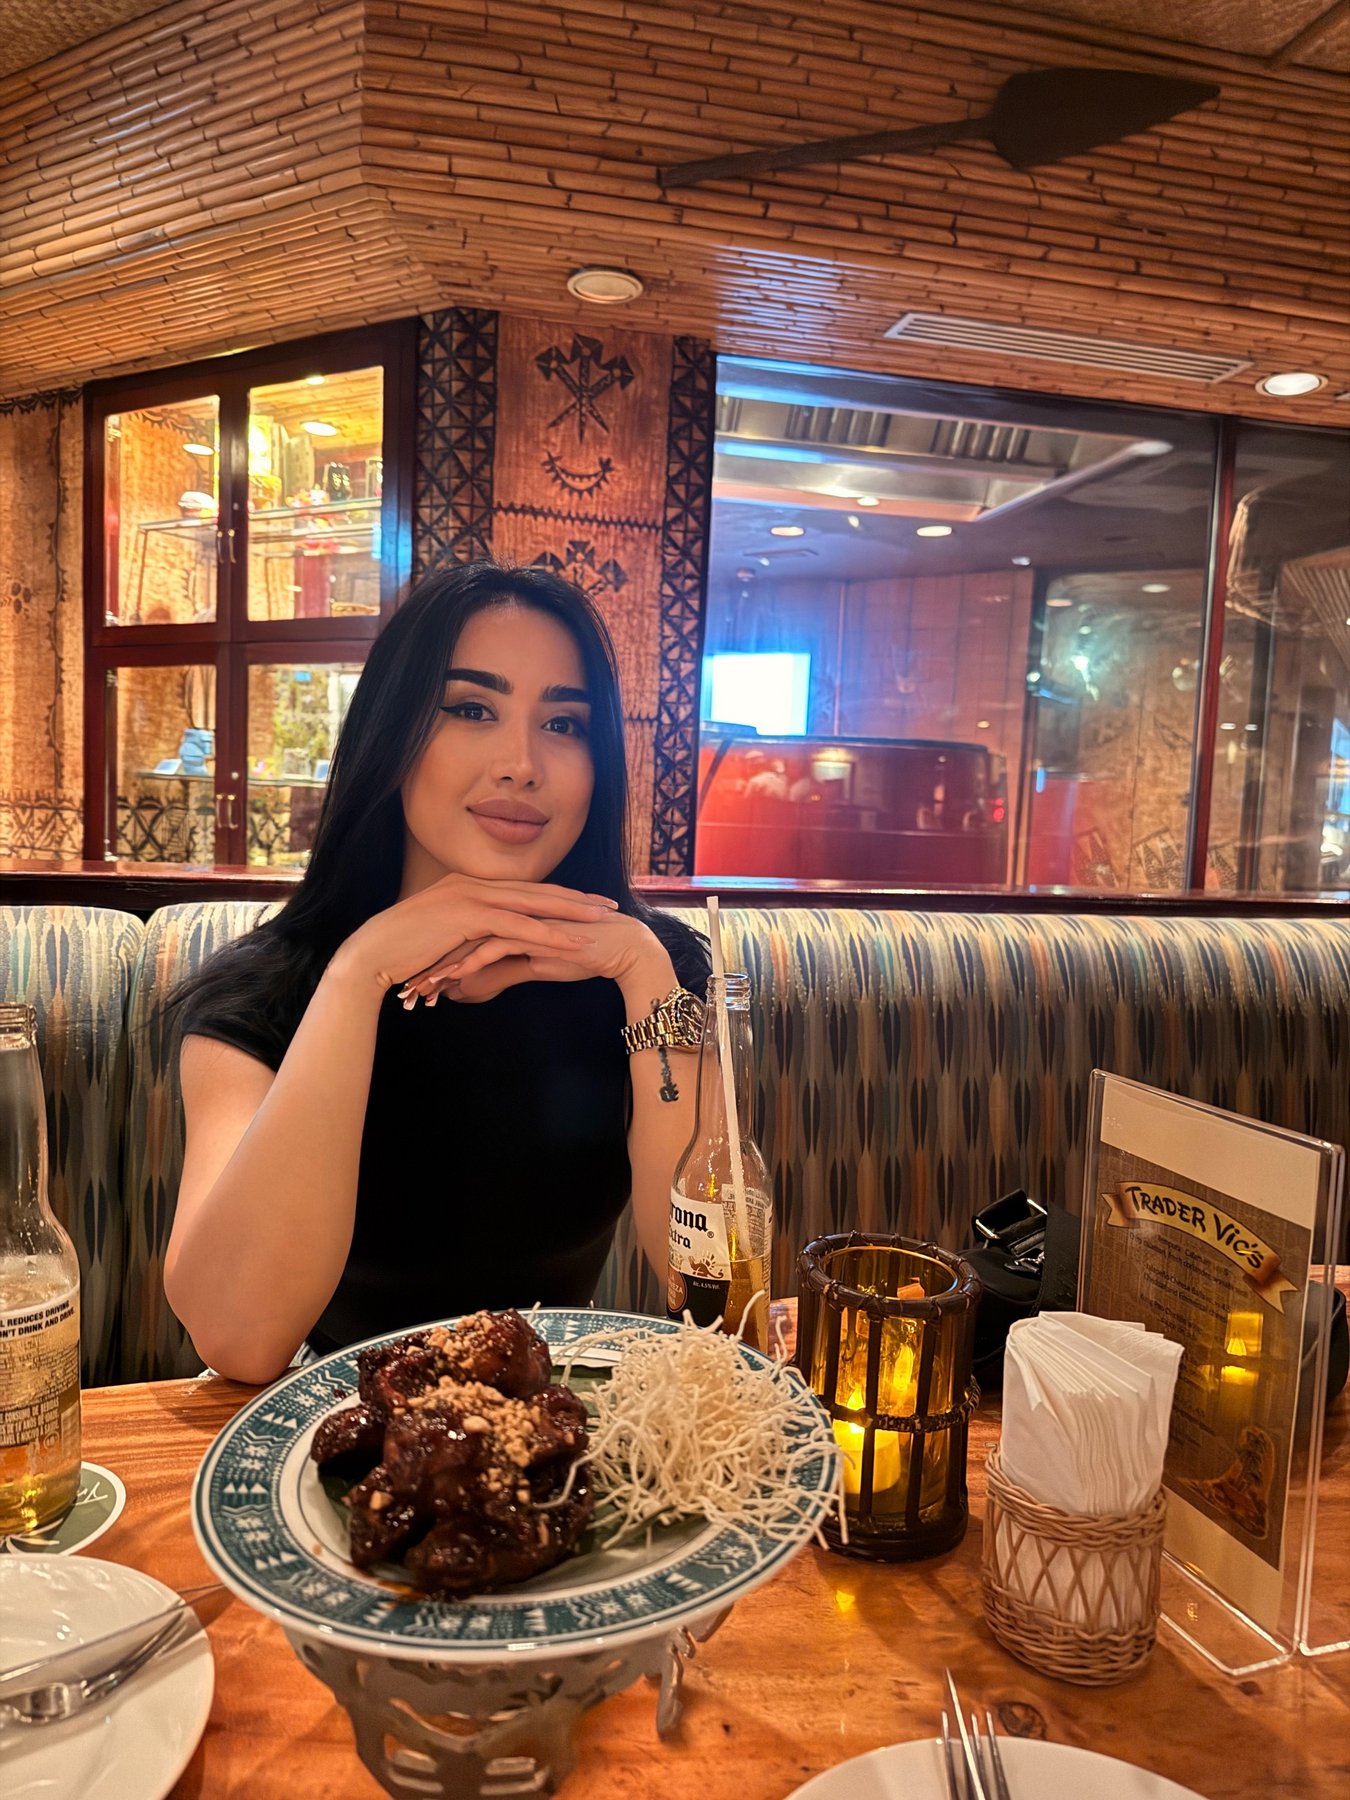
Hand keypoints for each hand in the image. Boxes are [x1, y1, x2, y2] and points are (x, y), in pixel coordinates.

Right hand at [330, 873, 617, 995]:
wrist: (372, 954)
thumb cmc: (403, 952)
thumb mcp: (442, 937)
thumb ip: (467, 934)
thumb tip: (486, 946)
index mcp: (469, 885)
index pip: (523, 889)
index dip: (559, 895)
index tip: (588, 902)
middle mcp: (473, 884)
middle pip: (537, 890)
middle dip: (576, 898)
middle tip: (609, 904)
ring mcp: (471, 896)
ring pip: (534, 903)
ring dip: (571, 912)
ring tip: (602, 921)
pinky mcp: (469, 916)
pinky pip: (518, 925)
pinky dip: (548, 933)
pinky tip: (573, 942)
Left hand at [399, 909, 663, 1005]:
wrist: (621, 948)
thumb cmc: (581, 955)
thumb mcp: (531, 966)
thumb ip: (501, 972)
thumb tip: (470, 987)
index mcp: (507, 914)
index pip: (461, 935)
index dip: (437, 958)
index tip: (414, 980)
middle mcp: (509, 911)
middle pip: (457, 936)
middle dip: (430, 963)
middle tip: (407, 987)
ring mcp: (520, 918)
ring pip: (469, 942)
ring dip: (443, 967)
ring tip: (422, 991)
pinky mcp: (533, 930)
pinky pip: (494, 947)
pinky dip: (471, 965)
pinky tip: (453, 983)